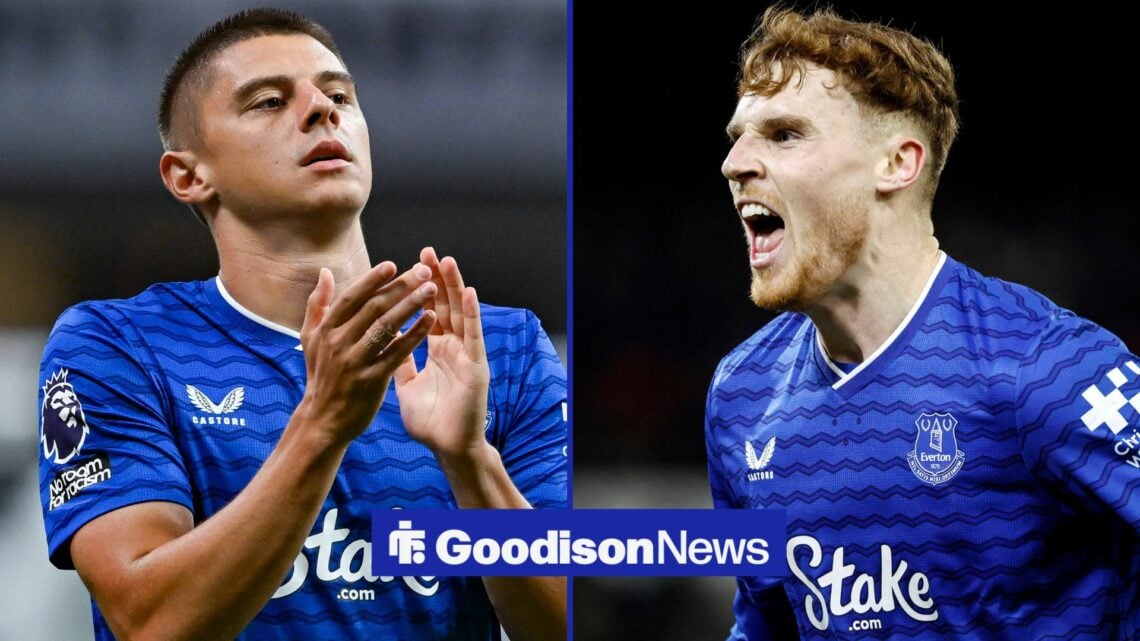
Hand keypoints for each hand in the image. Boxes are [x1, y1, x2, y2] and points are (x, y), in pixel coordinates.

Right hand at [297, 262, 436, 446]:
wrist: (323, 419)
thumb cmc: (321, 375)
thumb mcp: (310, 339)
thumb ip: (318, 304)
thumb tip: (324, 272)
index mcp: (326, 329)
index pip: (352, 297)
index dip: (373, 279)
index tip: (393, 265)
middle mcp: (338, 342)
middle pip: (374, 307)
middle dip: (401, 286)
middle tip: (424, 271)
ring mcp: (354, 362)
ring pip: (387, 327)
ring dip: (411, 305)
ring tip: (431, 289)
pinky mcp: (371, 380)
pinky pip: (397, 353)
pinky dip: (414, 335)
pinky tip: (430, 321)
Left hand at [395, 248, 490, 460]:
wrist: (448, 448)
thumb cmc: (431, 421)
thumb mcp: (406, 385)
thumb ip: (397, 361)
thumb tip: (382, 343)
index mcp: (436, 350)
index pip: (426, 312)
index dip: (417, 289)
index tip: (407, 265)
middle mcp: (452, 347)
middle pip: (443, 306)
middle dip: (434, 278)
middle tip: (426, 251)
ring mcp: (465, 355)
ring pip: (460, 314)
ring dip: (454, 287)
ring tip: (446, 261)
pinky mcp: (476, 366)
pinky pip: (473, 336)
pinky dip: (472, 313)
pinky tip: (468, 293)